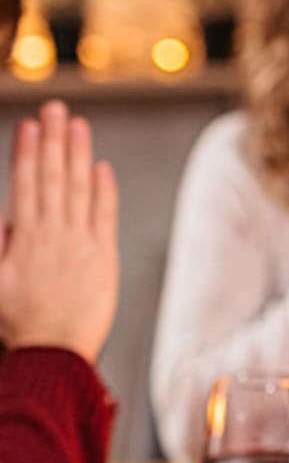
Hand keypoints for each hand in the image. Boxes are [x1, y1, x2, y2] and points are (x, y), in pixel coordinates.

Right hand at [0, 101, 118, 362]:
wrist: (54, 353)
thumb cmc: (18, 321)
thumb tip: (4, 215)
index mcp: (24, 238)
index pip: (25, 184)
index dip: (28, 152)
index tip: (30, 125)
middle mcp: (54, 235)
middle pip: (53, 178)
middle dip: (54, 140)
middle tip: (56, 109)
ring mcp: (81, 244)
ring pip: (79, 190)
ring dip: (79, 155)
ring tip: (78, 125)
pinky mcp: (104, 257)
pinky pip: (104, 216)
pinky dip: (104, 190)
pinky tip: (102, 167)